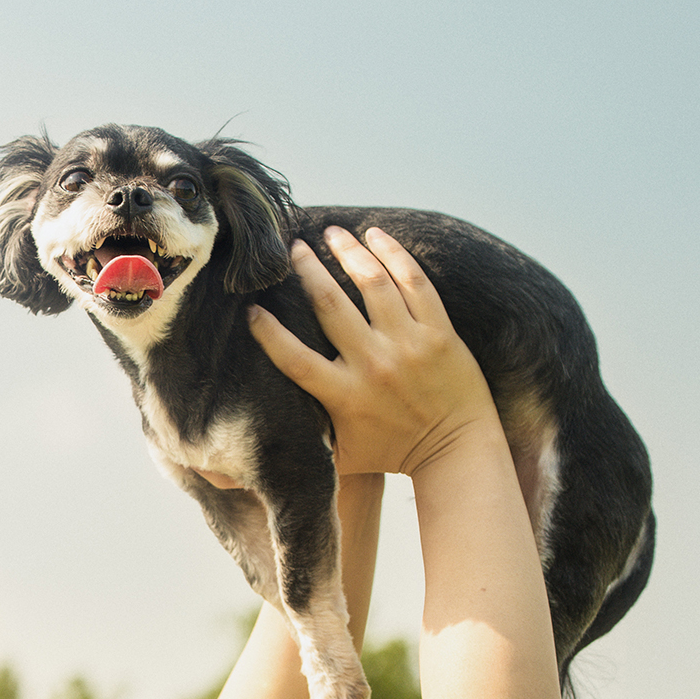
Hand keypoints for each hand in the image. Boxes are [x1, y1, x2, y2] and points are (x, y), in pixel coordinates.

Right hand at [247, 227, 497, 477]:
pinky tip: (376, 236)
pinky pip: (415, 282)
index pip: (294, 356)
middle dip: (307, 270)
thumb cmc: (390, 454)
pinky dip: (394, 254)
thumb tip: (243, 465)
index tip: (252, 308)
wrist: (455, 451)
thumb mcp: (339, 457)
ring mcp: (408, 344)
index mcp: (343, 395)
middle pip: (330, 304)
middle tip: (291, 248)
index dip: (269, 331)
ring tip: (331, 233)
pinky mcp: (439, 332)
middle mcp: (374, 364)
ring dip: (348, 252)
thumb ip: (300, 446)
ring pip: (372, 283)